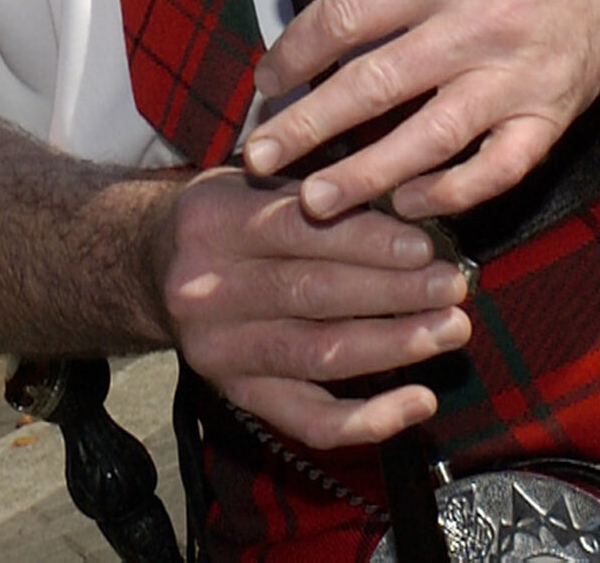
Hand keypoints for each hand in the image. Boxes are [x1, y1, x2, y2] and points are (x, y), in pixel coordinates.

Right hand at [153, 169, 475, 448]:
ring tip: (449, 331)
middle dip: (394, 293)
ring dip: (394, 346)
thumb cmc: (223, 217)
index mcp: (214, 224)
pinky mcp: (236, 394)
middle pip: (314, 294)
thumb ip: (314, 191)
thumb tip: (409, 203)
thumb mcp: (251, 180)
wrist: (147, 267)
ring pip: (319, 354)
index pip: (300, 232)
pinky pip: (309, 418)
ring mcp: (220, 350)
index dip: (367, 241)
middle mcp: (208, 290)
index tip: (424, 247)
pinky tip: (417, 401)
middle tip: (452, 288)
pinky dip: (368, 418)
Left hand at [240, 0, 599, 223]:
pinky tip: (409, 203)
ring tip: (316, 201)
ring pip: (428, 140)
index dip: (296, 54)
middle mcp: (478, 24)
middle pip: (374, 86)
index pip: (347, 18)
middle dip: (308, 127)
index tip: (268, 81)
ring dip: (365, 176)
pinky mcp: (553, 114)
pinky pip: (496, 170)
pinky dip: (451, 193)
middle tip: (261, 157)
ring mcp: (518, 76)